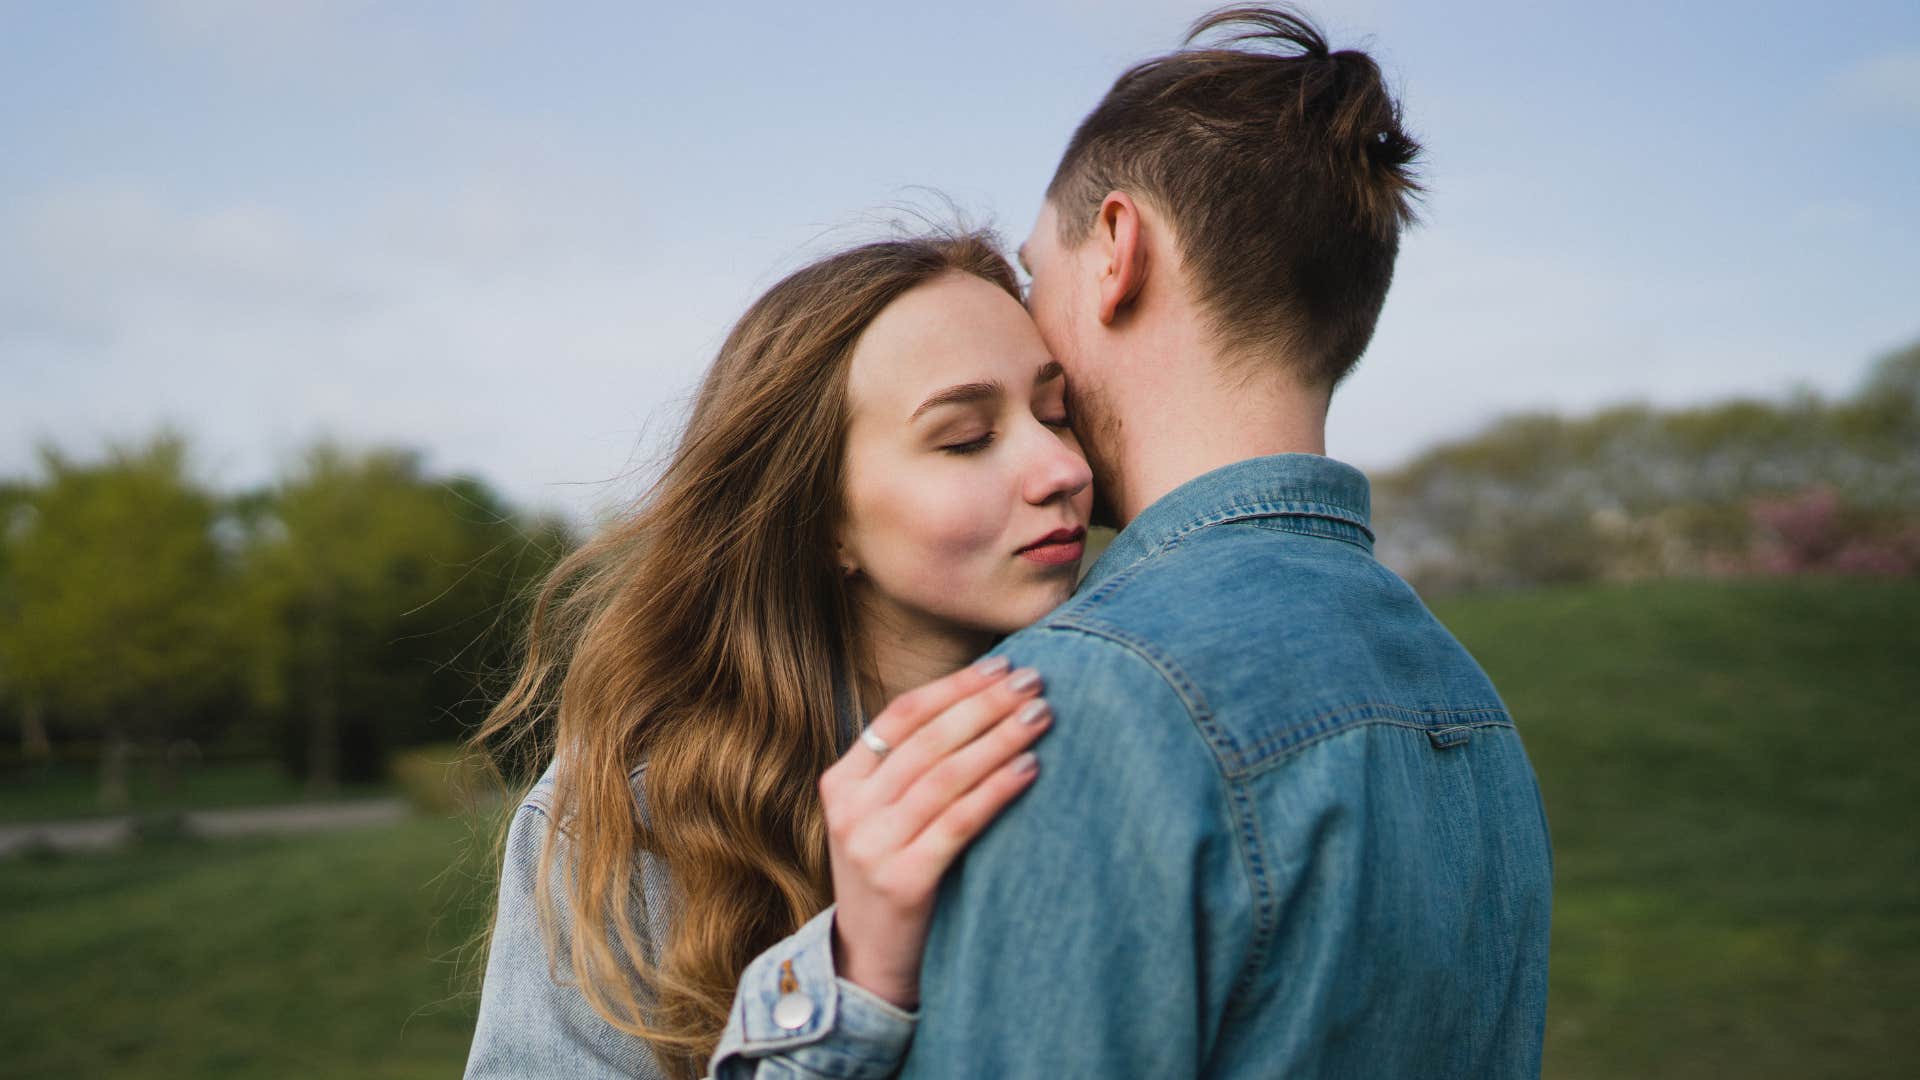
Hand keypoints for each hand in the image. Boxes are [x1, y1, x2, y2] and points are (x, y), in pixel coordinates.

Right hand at [815, 657, 1049, 1008]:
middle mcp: (851, 810)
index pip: (901, 716)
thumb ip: (908, 768)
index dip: (954, 686)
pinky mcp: (903, 881)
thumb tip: (981, 701)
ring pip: (946, 776)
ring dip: (999, 739)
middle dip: (986, 704)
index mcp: (841, 782)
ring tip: (1041, 716)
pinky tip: (1029, 769)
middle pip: (928, 740)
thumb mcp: (880, 816)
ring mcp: (872, 846)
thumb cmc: (892, 873)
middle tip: (1033, 681)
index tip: (1001, 665)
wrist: (870, 961)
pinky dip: (996, 790)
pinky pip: (959, 823)